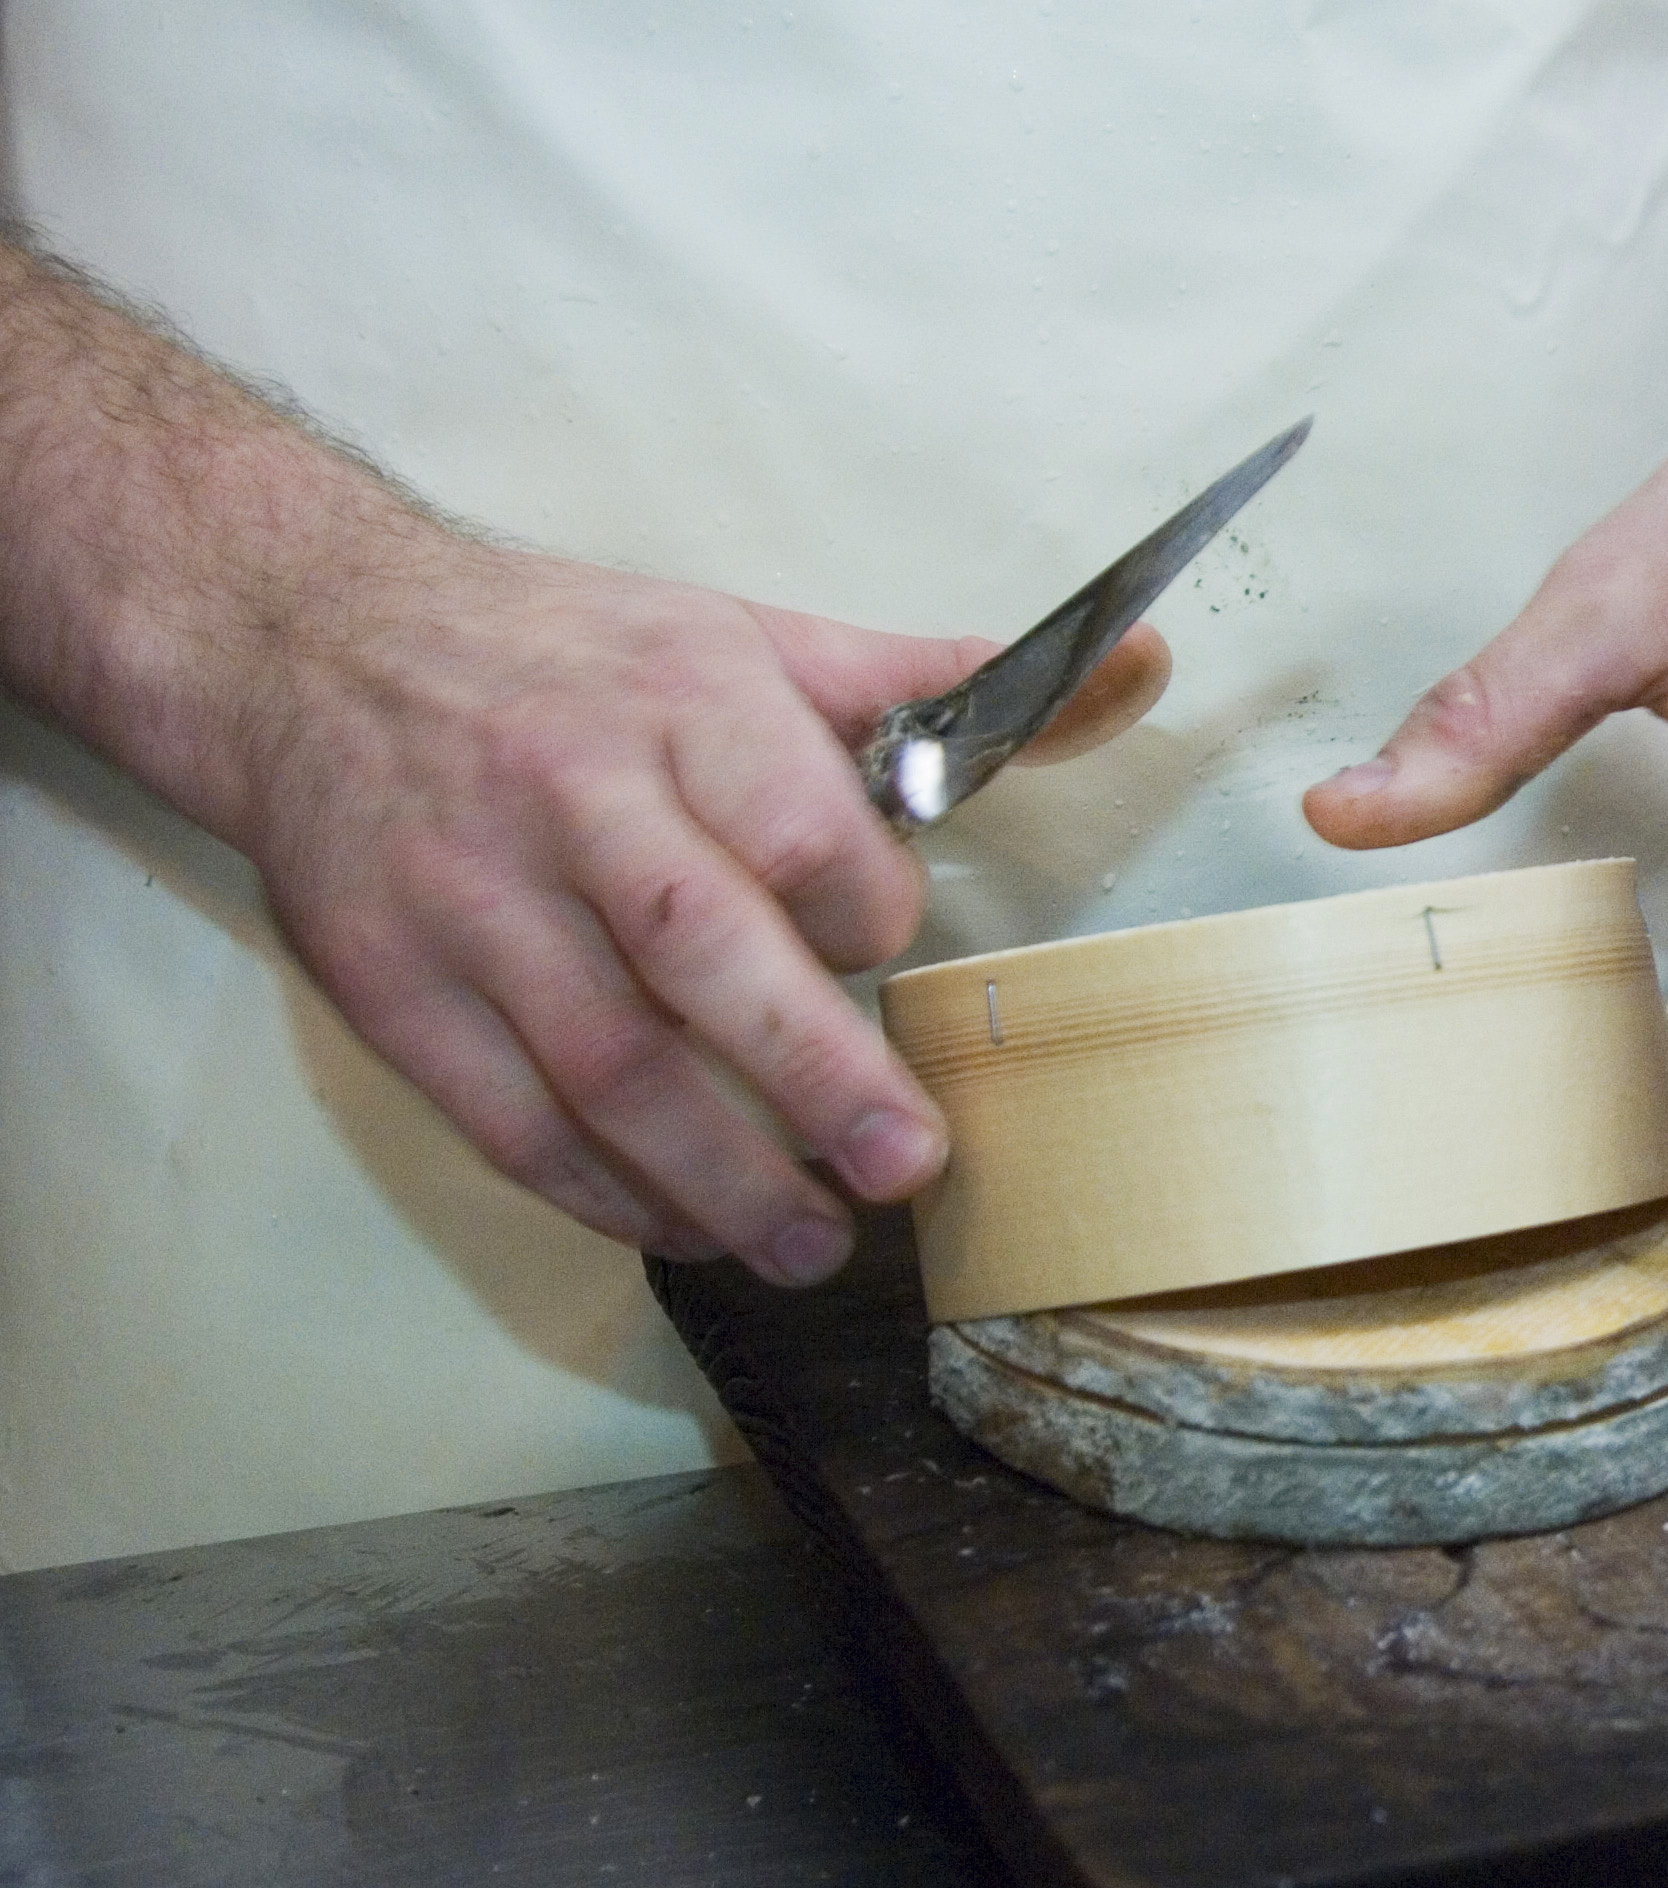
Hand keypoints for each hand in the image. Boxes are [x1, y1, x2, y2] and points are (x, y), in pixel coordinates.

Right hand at [221, 527, 1167, 1283]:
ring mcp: (470, 901)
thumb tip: (1134, 672)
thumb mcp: (754, 638)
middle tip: (902, 1171)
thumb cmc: (575, 657)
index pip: (796, 828)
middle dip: (810, 1076)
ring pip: (600, 1064)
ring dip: (713, 1177)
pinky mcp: (391, 985)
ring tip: (810, 1249)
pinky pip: (505, 1117)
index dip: (863, 910)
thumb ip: (940, 682)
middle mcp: (569, 802)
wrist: (313, 644)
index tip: (893, 952)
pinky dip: (600, 1193)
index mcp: (680, 707)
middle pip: (698, 956)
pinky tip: (684, 1230)